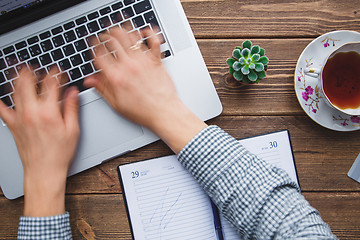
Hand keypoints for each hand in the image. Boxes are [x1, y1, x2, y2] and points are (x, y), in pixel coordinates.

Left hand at [0, 69, 79, 216]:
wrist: (43, 171)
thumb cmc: (59, 154)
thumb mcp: (73, 130)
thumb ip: (72, 108)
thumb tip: (72, 92)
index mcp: (49, 112)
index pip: (51, 84)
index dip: (56, 74)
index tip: (59, 71)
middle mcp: (31, 112)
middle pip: (28, 82)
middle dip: (33, 70)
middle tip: (37, 67)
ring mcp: (19, 118)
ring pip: (14, 91)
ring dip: (18, 78)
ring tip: (22, 71)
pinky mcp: (12, 125)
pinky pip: (2, 109)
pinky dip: (0, 100)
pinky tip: (1, 94)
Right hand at [84, 28, 206, 152]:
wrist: (163, 112)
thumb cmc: (142, 111)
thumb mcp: (116, 104)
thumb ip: (102, 89)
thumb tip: (89, 80)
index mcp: (116, 77)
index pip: (99, 54)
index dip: (93, 45)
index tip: (93, 43)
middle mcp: (128, 66)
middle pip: (112, 40)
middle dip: (105, 35)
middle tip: (104, 35)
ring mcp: (143, 61)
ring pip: (129, 36)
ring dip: (122, 29)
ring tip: (118, 29)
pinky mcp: (156, 60)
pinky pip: (153, 40)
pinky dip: (148, 32)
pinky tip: (143, 32)